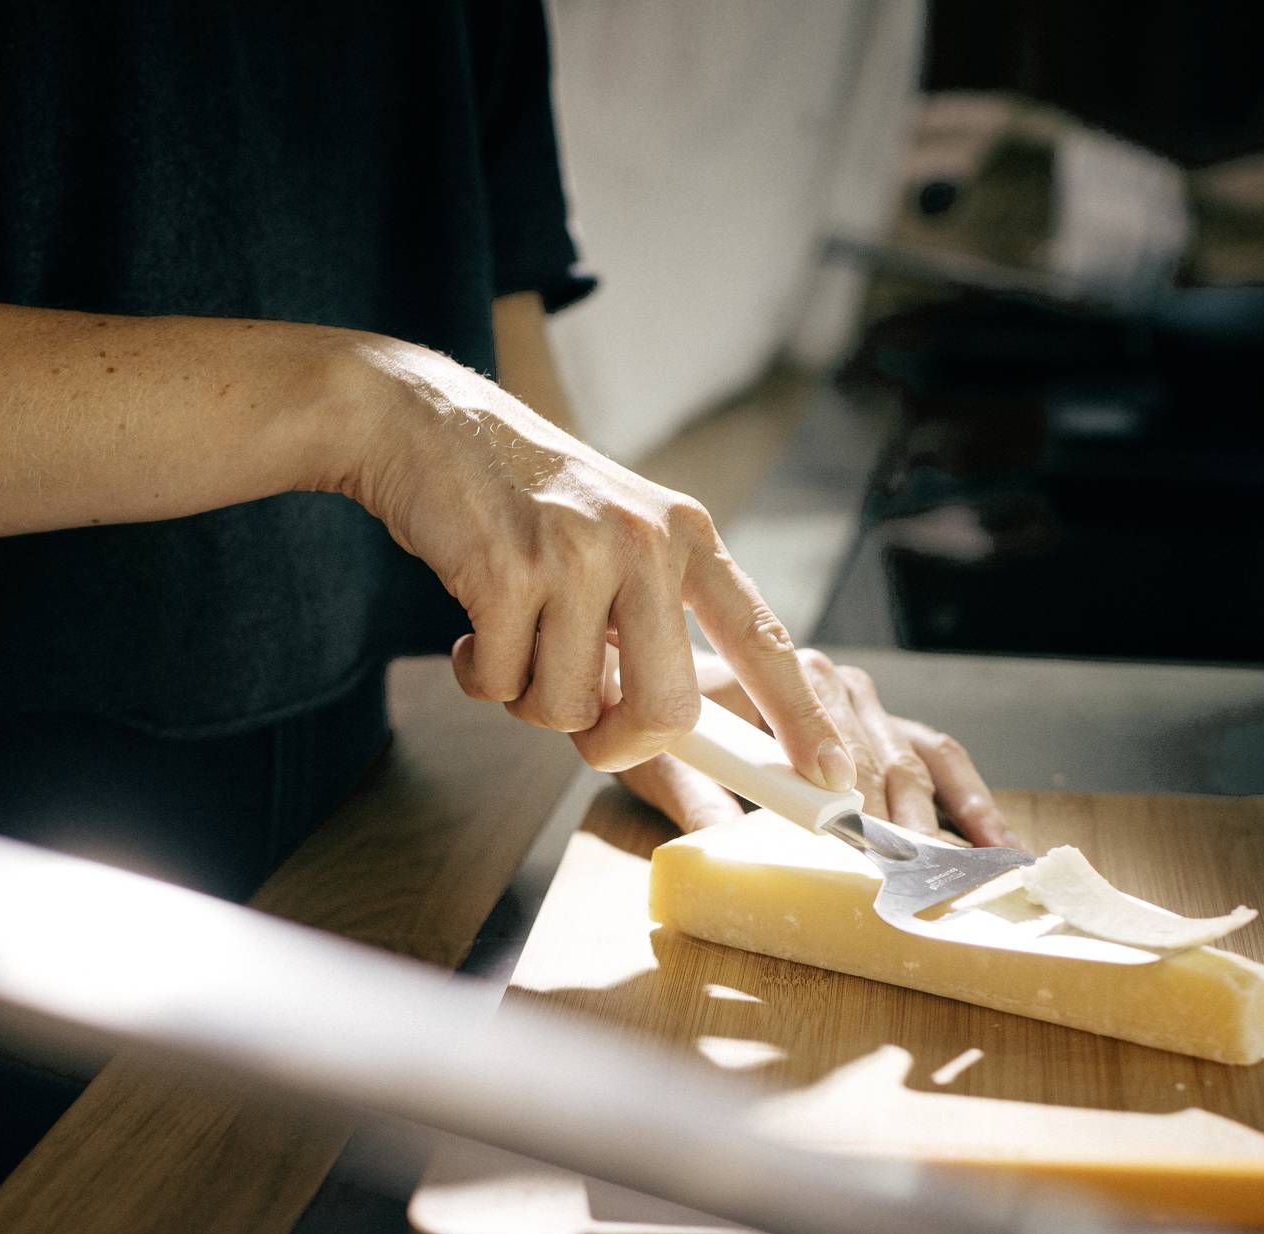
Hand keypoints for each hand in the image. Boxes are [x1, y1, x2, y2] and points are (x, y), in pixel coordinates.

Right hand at [330, 338, 852, 790]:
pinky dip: (482, 677)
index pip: (764, 639)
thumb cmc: (524, 506)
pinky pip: (504, 687)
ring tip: (514, 639)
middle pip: (668, 710)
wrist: (428, 424)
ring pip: (573, 710)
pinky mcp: (507, 571)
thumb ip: (647, 637)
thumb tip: (670, 749)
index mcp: (688, 536)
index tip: (835, 779)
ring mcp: (578, 552)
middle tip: (587, 726)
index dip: (804, 717)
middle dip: (618, 744)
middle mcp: (646, 540)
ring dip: (532, 700)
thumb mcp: (612, 547)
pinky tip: (472, 628)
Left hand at [617, 650, 1014, 846]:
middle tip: (916, 875)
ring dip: (936, 819)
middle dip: (899, 820)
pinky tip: (993, 841)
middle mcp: (837, 682)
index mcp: (787, 676)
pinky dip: (969, 799)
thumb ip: (696, 798)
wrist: (670, 674)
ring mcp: (869, 702)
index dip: (852, 791)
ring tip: (955, 872)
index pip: (832, 740)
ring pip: (914, 762)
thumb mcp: (666, 761)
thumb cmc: (672, 723)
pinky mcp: (888, 722)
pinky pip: (939, 758)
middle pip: (880, 758)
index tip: (866, 836)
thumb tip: (720, 843)